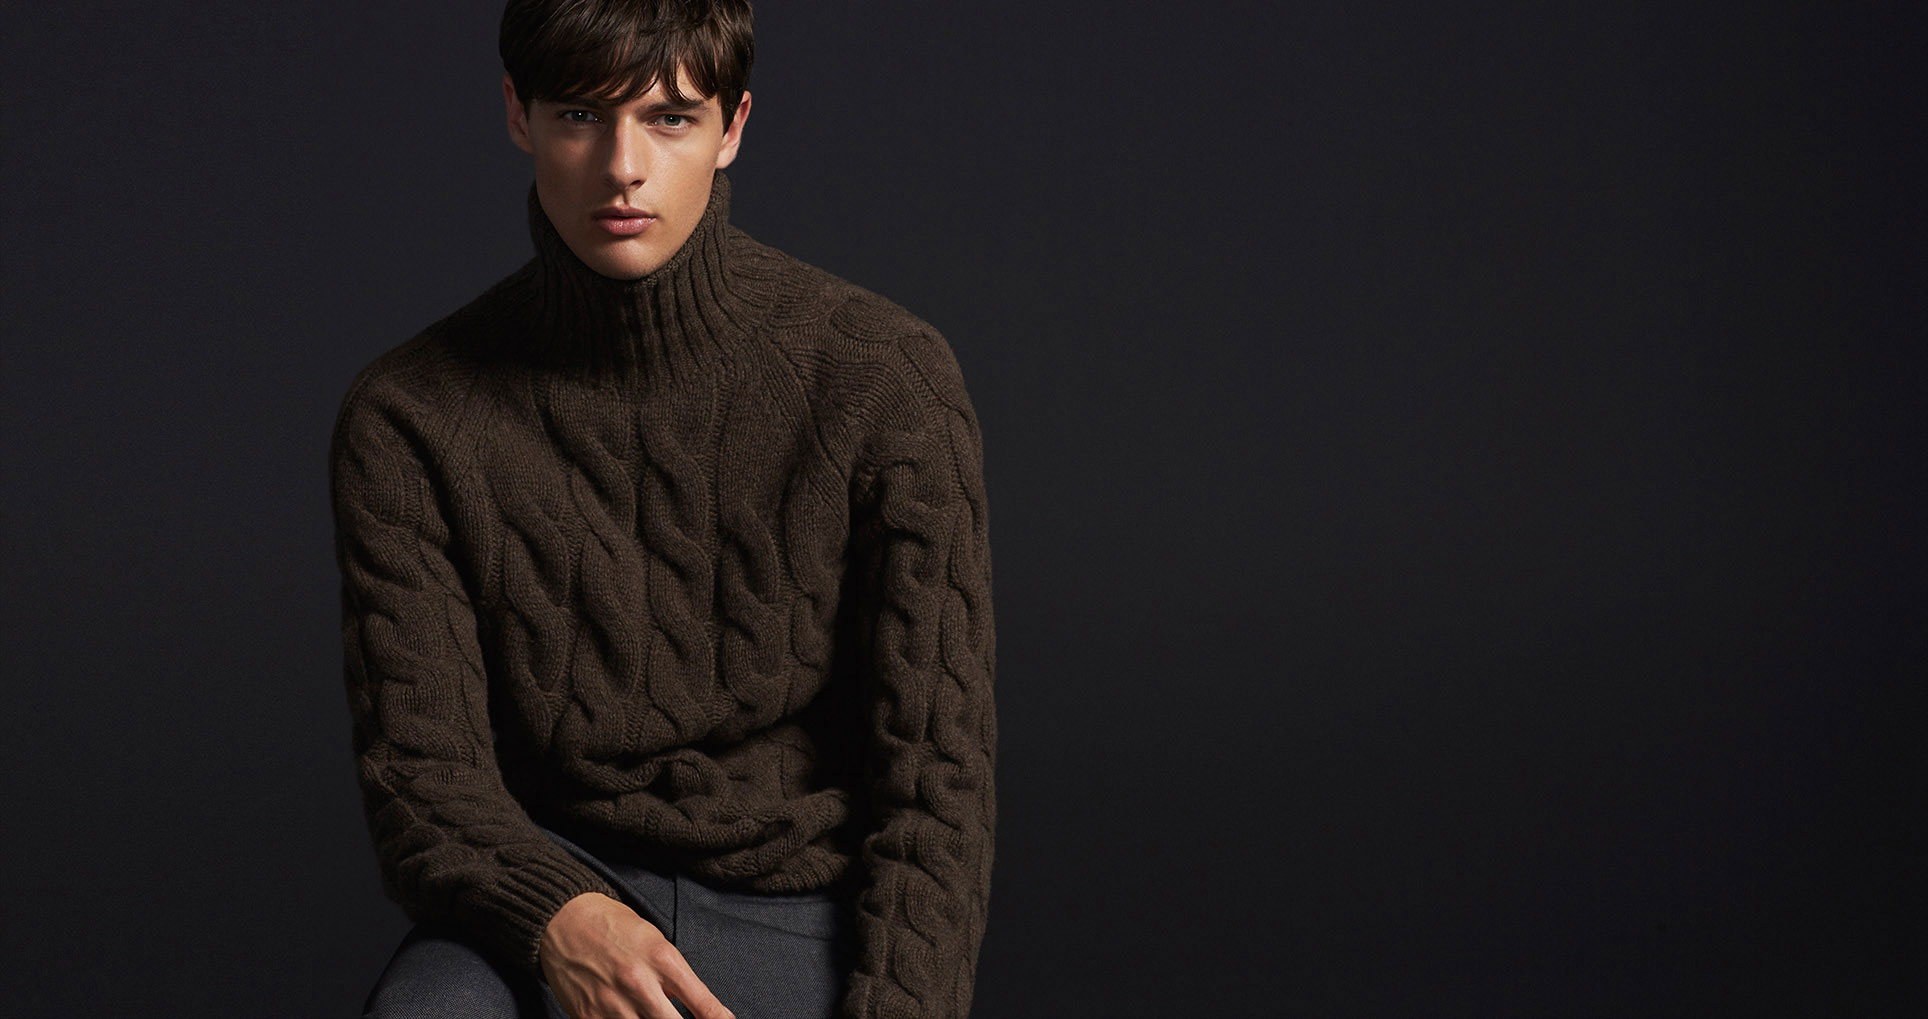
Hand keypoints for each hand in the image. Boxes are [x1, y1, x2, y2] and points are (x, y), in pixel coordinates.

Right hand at [538, 892, 735, 1018]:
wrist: (564, 920)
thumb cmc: (615, 927)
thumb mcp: (655, 941)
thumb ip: (676, 976)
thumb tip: (699, 1009)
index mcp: (662, 959)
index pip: (702, 1003)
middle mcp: (640, 983)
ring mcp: (612, 1003)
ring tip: (655, 1017)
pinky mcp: (588, 1016)